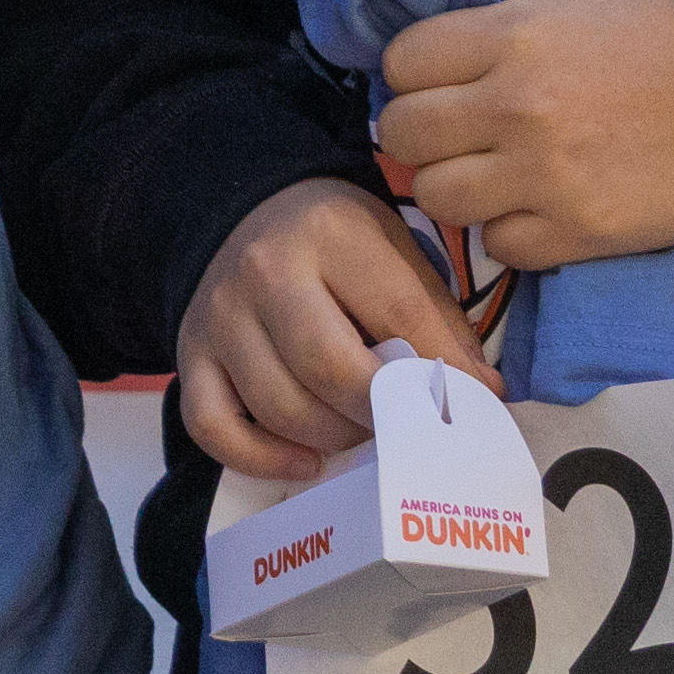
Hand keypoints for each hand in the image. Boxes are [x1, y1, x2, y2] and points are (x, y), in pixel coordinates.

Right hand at [178, 176, 500, 480]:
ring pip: (278, 406)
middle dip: (380, 414)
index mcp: (331, 234)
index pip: (398, 315)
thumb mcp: (392, 249)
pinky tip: (303, 462)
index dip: (442, 374)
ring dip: (332, 440)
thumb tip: (483, 395)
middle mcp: (265, 270)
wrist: (246, 211)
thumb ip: (436, 317)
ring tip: (359, 437)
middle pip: (328, 368)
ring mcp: (220, 315)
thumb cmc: (335, 244)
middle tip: (405, 429)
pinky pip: (213, 425)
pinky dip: (259, 457)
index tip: (474, 409)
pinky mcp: (189, 353)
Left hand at [375, 0, 673, 271]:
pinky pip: (500, 246)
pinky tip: (529, 205)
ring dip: (452, 184)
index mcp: (512, 35)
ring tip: (481, 170)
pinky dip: (507, 230)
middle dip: (416, 128)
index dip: (410, 68)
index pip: (401, 61)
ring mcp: (546, 177)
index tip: (433, 73)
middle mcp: (517, 108)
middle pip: (403, 134)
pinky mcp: (579, 232)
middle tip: (447, 126)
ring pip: (439, 197)